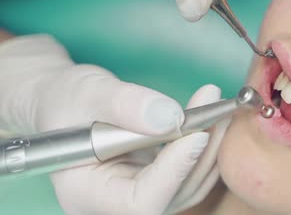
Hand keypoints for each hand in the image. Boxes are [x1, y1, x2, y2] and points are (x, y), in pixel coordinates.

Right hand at [0, 35, 223, 213]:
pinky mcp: (158, 182)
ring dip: (210, 146)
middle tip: (216, 107)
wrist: (68, 104)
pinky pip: (190, 173)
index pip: (141, 201)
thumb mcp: (88, 92)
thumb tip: (171, 117)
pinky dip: (205, 144)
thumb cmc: (68, 99)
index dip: (174, 171)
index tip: (197, 133)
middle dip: (200, 151)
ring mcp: (139, 195)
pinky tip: (211, 115)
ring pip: (189, 185)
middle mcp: (115, 204)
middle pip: (173, 194)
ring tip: (217, 106)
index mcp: (86, 194)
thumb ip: (125, 105)